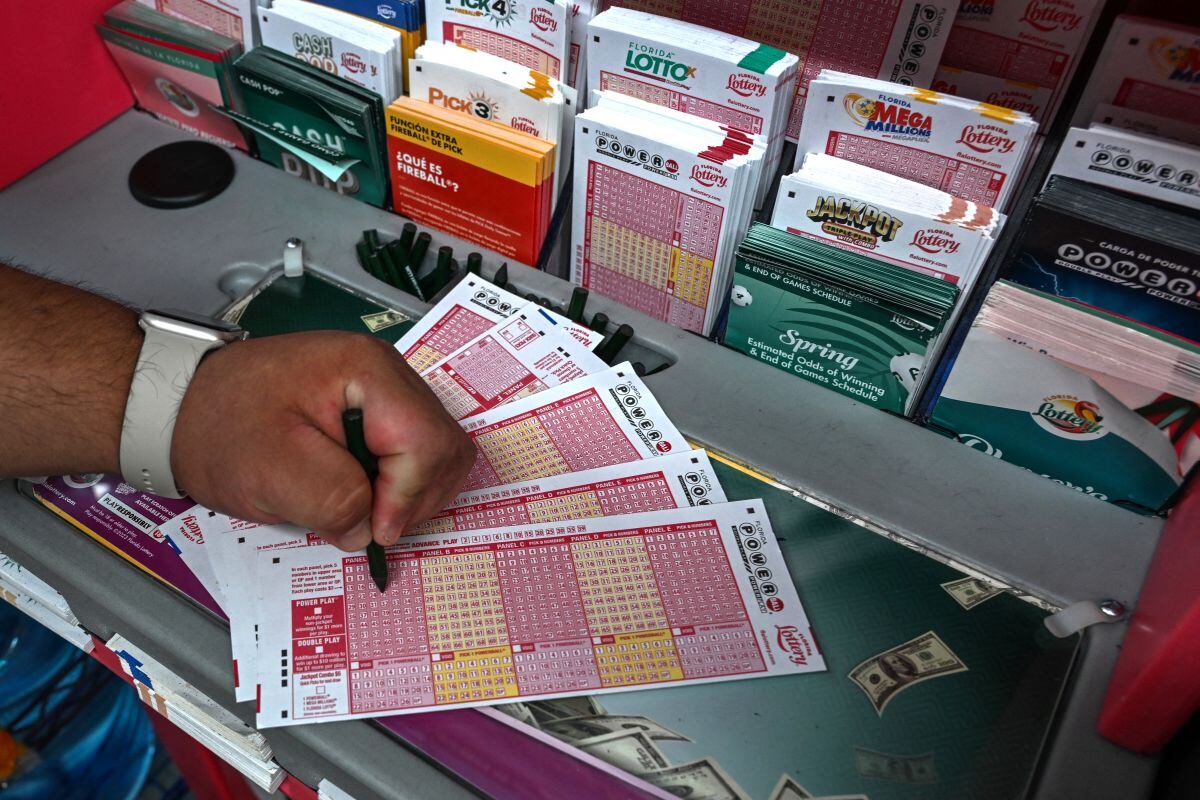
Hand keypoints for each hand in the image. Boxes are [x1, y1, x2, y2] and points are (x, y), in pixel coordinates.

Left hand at [171, 332, 474, 550]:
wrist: (180, 406)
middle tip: (372, 525)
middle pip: (445, 445)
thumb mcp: (272, 471)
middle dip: (417, 497)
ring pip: (439, 451)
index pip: (427, 443)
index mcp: (368, 371)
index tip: (370, 531)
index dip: (406, 497)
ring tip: (366, 512)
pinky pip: (415, 451)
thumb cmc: (220, 430)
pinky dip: (401, 484)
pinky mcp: (375, 407)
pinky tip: (364, 495)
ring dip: (413, 493)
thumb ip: (335, 500)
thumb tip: (371, 527)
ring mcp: (384, 388)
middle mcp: (387, 371)